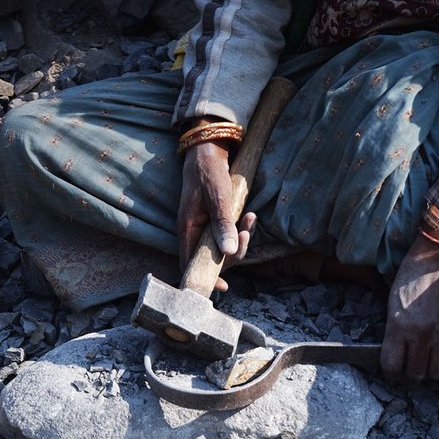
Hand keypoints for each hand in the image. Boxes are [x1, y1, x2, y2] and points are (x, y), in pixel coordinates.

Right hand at [178, 139, 255, 291]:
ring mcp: (204, 227)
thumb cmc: (209, 173)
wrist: (208, 151)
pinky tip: (250, 217)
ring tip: (251, 219)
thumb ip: (222, 224)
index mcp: (187, 229)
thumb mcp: (218, 197)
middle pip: (212, 258)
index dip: (205, 278)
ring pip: (223, 247)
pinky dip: (241, 229)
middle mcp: (194, 232)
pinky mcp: (215, 221)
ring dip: (241, 238)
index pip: (190, 264)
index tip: (223, 287)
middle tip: (247, 235)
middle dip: (234, 253)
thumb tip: (228, 252)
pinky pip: (228, 234)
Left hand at [379, 234, 438, 380]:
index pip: (391, 365)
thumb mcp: (392, 302)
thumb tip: (397, 353)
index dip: (391, 372)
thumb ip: (394, 330)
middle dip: (411, 375)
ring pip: (438, 373)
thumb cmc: (412, 277)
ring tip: (429, 366)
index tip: (394, 370)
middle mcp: (421, 333)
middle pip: (416, 373)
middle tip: (412, 367)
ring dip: (432, 374)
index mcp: (399, 325)